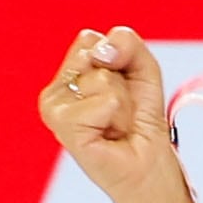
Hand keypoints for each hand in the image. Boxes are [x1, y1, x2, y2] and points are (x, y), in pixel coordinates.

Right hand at [37, 25, 192, 202]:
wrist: (147, 163)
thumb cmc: (139, 118)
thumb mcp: (141, 67)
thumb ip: (125, 41)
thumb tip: (102, 51)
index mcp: (65, 75)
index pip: (89, 39)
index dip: (119, 60)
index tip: (119, 90)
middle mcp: (54, 92)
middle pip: (95, 54)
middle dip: (121, 81)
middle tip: (118, 110)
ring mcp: (55, 111)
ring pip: (102, 78)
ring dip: (123, 103)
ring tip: (115, 124)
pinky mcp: (66, 128)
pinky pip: (106, 100)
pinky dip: (119, 116)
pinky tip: (110, 134)